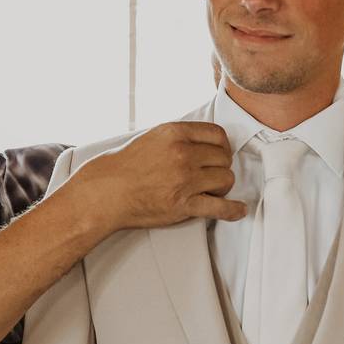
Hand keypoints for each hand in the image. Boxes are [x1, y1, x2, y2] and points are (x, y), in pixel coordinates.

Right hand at [70, 122, 247, 231]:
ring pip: (225, 179)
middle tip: (213, 175)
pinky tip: (237, 210)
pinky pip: (220, 207)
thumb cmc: (124, 166)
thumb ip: (178, 136)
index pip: (217, 134)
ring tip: (213, 190)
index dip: (223, 146)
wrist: (106, 192)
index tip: (220, 154)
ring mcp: (184, 180)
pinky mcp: (183, 205)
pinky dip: (233, 210)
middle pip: (224, 157)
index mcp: (174, 133)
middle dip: (221, 166)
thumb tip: (202, 142)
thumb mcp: (151, 137)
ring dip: (223, 186)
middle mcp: (182, 154)